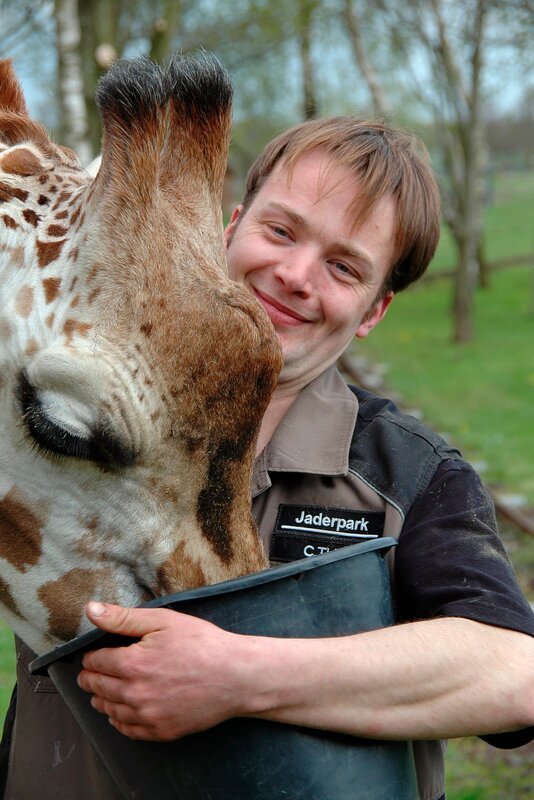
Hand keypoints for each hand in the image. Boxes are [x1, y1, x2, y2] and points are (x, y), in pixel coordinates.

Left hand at [77, 601, 250, 740]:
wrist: (236, 676)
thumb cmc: (202, 643)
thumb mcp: (163, 621)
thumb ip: (123, 617)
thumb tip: (91, 610)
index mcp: (132, 663)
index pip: (95, 662)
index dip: (91, 656)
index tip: (92, 655)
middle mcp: (134, 694)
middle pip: (97, 687)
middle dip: (91, 678)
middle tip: (90, 673)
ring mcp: (147, 716)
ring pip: (108, 710)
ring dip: (100, 700)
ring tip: (99, 693)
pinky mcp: (160, 731)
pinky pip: (127, 730)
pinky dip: (117, 720)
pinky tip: (119, 712)